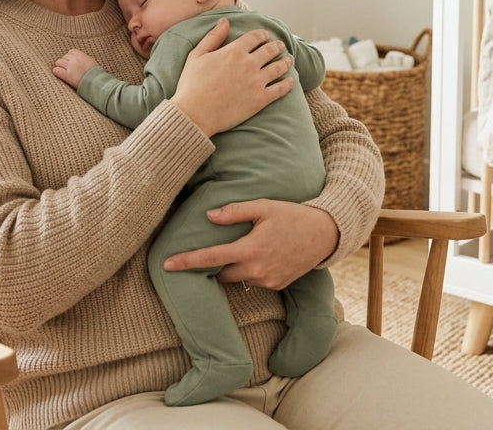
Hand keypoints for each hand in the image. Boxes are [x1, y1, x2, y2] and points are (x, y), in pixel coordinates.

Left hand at [53, 49, 98, 88]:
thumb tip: (78, 58)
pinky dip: (57, 72)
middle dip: (65, 62)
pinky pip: (56, 70)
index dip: (70, 57)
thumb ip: (83, 58)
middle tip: (68, 68)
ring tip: (64, 72)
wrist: (96, 83)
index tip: (72, 62)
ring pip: (58, 62)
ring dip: (60, 66)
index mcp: (82, 55)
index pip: (71, 52)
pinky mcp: (67, 75)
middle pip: (64, 56)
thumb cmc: (96, 74)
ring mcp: (70, 67)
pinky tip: (61, 75)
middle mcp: (75, 60)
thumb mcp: (91, 62)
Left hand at [162, 199, 337, 289]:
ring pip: (237, 278)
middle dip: (215, 264)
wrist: (325, 234)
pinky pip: (253, 282)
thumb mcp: (264, 206)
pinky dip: (250, 271)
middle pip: (221, 273)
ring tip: (245, 249)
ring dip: (234, 267)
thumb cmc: (292, 215)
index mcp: (250, 248)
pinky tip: (261, 256)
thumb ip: (235, 211)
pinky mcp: (276, 286)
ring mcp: (267, 280)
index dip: (186, 262)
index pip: (210, 258)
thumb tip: (209, 216)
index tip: (166, 265)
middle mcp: (257, 269)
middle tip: (216, 249)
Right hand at [171, 19, 292, 135]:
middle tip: (280, 46)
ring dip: (285, 62)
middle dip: (276, 46)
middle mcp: (249, 64)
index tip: (264, 36)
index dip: (262, 35)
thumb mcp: (197, 56)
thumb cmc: (191, 85)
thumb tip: (225, 21)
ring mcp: (256, 82)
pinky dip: (287, 84)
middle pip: (270, 50)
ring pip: (278, 67)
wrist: (194, 114)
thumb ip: (213, 37)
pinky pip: (280, 89)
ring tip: (288, 60)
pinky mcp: (260, 99)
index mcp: (234, 51)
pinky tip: (290, 81)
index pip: (255, 37)